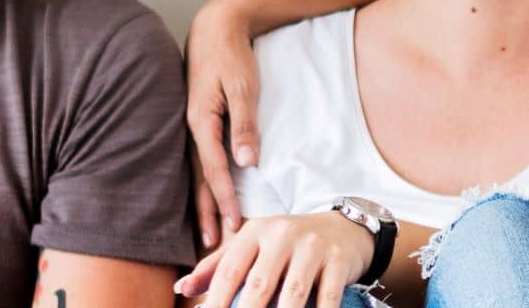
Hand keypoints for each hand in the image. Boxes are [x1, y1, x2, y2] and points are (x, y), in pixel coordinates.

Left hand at [175, 212, 373, 307]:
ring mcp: (313, 246)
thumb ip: (218, 266)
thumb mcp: (253, 245)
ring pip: (293, 292)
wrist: (345, 228)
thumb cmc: (288, 244)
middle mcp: (283, 234)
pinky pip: (327, 295)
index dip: (216, 301)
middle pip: (259, 284)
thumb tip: (183, 289)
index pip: (230, 270)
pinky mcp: (339, 259)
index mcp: (255, 232)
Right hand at [187, 0, 264, 248]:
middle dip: (207, 212)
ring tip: (207, 230)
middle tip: (213, 245)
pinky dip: (200, 182)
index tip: (234, 226)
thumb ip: (244, 124)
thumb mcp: (244, 88)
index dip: (225, 199)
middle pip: (198, 180)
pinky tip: (204, 195)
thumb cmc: (232, 56)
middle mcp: (190, 128)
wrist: (216, 28)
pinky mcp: (195, 122)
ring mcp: (189, 126)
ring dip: (201, 202)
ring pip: (194, 173)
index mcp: (201, 122)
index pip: (213, 170)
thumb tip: (246, 162)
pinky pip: (196, 159)